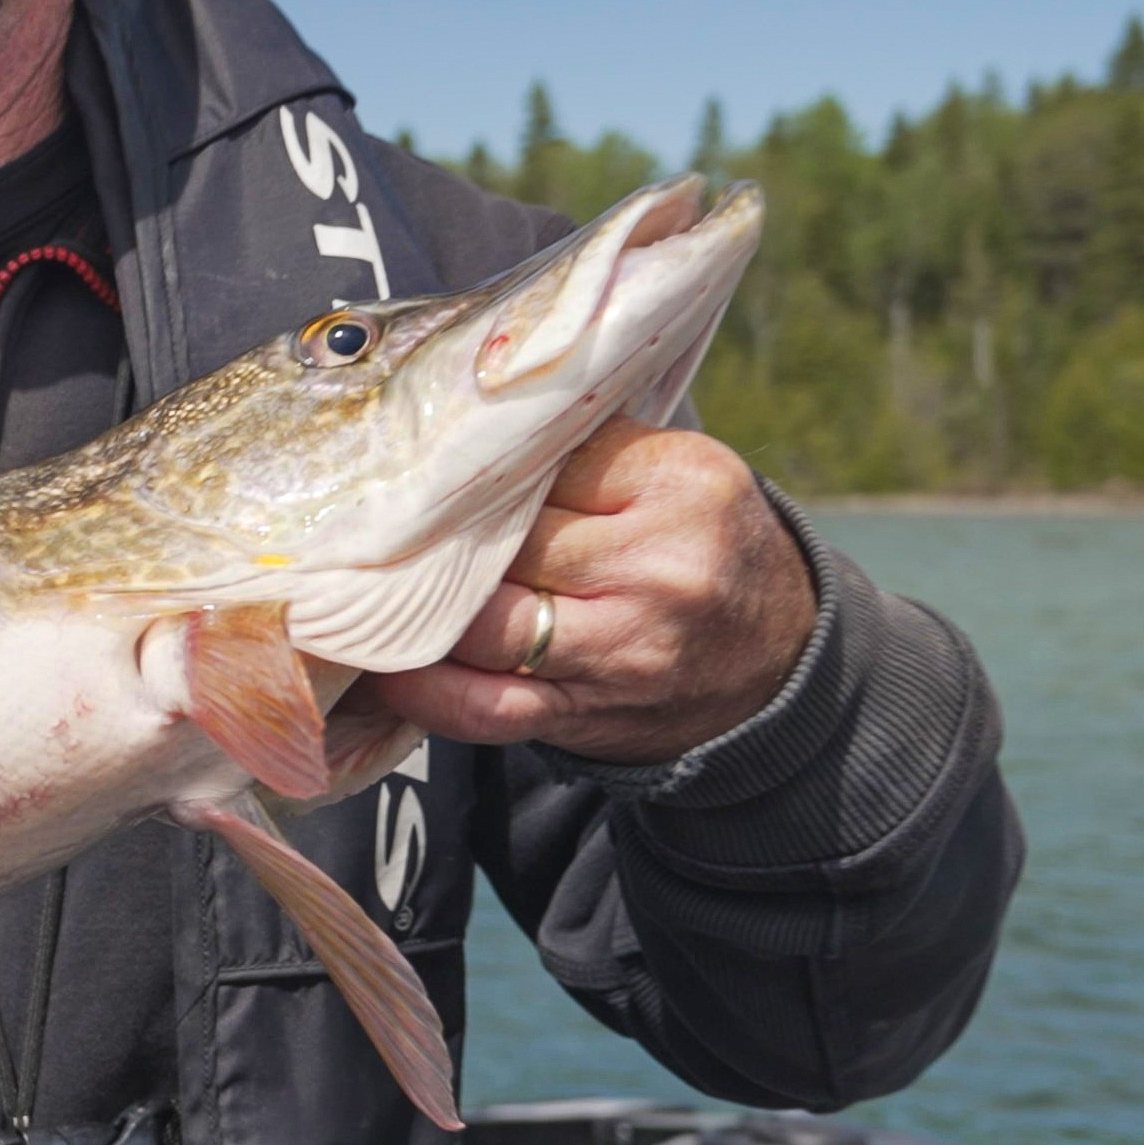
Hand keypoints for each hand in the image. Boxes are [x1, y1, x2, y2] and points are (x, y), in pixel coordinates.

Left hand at [366, 418, 817, 765]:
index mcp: (680, 482)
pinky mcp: (591, 713)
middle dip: (437, 540)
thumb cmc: (702, 549)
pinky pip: (484, 707)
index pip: (538, 462)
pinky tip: (385, 667)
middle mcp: (658, 566)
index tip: (423, 472)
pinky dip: (424, 690)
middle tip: (371, 529)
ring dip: (419, 610)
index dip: (474, 472)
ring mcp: (625, 648)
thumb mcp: (678, 475)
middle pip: (504, 543)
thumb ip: (585, 452)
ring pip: (483, 623)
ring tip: (367, 591)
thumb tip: (457, 431)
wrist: (776, 661)